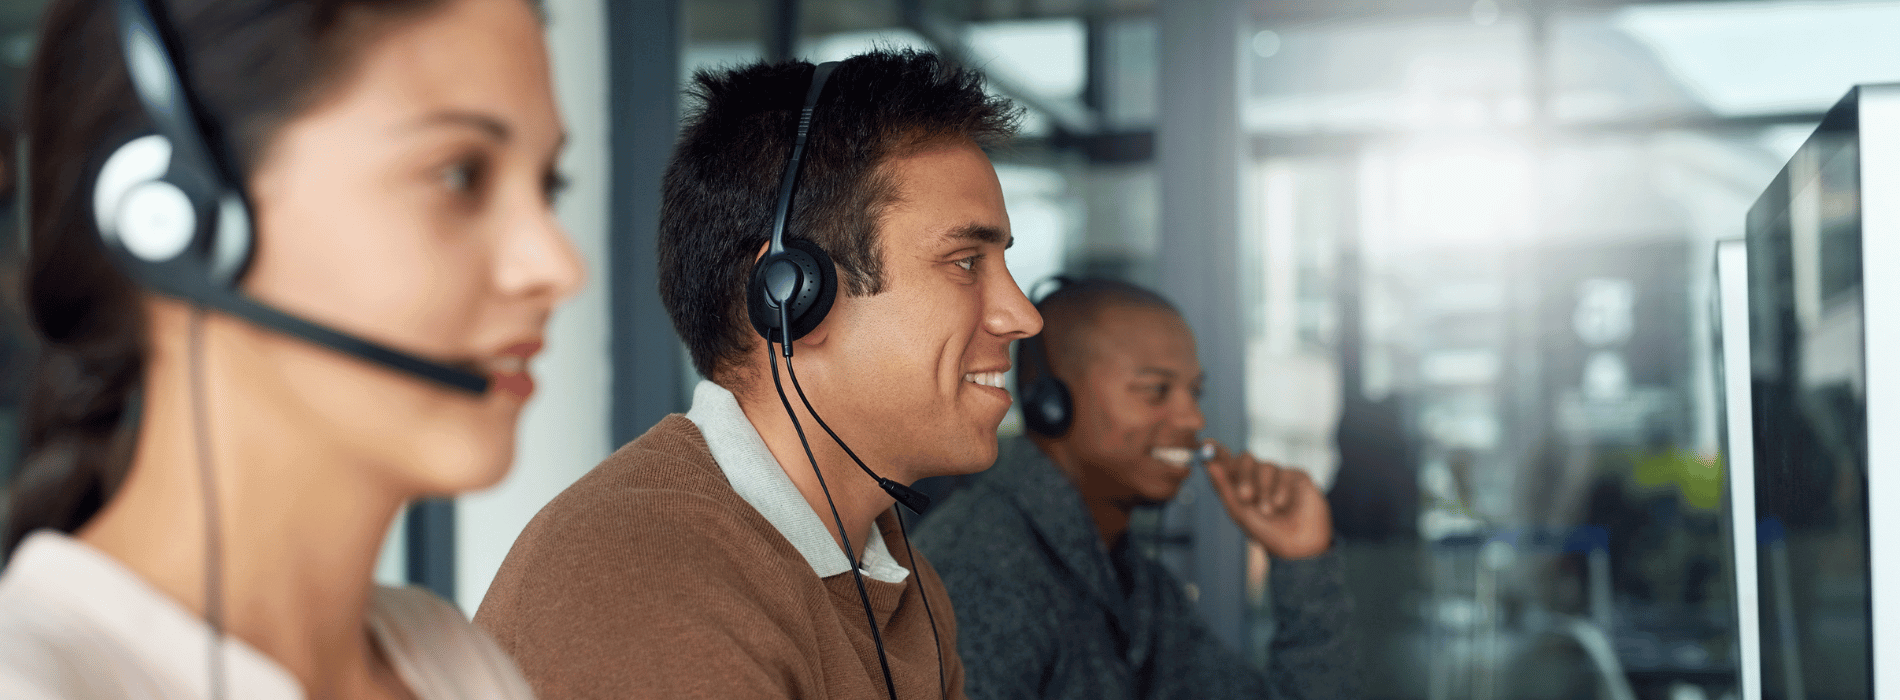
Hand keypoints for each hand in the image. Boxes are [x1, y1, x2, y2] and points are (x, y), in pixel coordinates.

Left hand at [1204, 443, 1332, 559]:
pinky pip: (1284, 473)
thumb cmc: (1266, 532)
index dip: (1216, 451)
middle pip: (1245, 459)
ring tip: (1268, 511)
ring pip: (1265, 466)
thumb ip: (1224, 487)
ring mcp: (1278, 476)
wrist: (1297, 547)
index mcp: (1240, 484)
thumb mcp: (1239, 512)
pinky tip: (1282, 505)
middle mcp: (1257, 477)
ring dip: (1264, 490)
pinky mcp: (1297, 477)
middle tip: (1245, 496)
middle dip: (1243, 476)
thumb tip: (1208, 464)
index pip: (1226, 462)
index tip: (1207, 443)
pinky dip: (1280, 491)